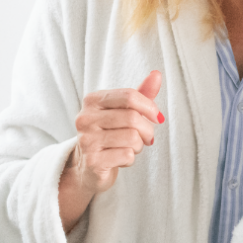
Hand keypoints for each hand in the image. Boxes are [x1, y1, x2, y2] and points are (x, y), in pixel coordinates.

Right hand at [59, 71, 162, 231]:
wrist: (88, 167)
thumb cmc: (110, 134)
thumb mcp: (124, 111)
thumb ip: (140, 93)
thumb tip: (156, 74)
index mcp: (92, 100)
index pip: (129, 96)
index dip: (149, 106)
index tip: (156, 116)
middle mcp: (85, 118)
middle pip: (133, 118)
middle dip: (147, 130)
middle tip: (146, 137)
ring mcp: (87, 140)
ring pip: (132, 138)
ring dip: (138, 145)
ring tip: (129, 147)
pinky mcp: (93, 162)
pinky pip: (127, 156)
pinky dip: (131, 158)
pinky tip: (120, 159)